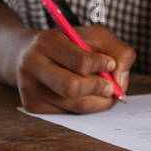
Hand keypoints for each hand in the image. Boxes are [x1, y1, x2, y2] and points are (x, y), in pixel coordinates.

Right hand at [15, 25, 135, 113]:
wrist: (30, 53)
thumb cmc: (70, 44)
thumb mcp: (95, 36)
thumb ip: (118, 51)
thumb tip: (120, 82)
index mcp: (47, 43)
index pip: (80, 62)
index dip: (102, 65)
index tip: (110, 63)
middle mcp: (32, 66)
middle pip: (72, 88)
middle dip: (99, 87)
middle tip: (110, 86)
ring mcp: (29, 89)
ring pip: (74, 105)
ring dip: (98, 100)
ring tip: (103, 89)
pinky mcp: (32, 106)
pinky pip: (68, 113)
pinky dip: (85, 106)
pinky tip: (84, 94)